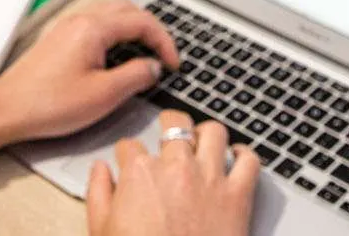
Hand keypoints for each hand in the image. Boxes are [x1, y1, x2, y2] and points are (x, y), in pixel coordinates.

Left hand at [0, 0, 181, 147]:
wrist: (7, 110)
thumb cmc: (48, 104)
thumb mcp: (103, 95)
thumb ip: (135, 76)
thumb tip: (153, 67)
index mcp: (93, 29)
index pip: (142, 22)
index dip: (164, 42)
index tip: (172, 63)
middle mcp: (80, 20)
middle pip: (127, 10)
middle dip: (151, 29)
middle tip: (163, 53)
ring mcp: (67, 27)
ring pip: (111, 14)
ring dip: (133, 29)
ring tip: (146, 53)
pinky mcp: (60, 39)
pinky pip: (96, 25)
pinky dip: (115, 34)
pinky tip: (117, 56)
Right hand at [86, 110, 259, 235]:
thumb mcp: (101, 229)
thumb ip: (98, 193)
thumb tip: (99, 170)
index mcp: (140, 174)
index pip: (130, 145)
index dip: (129, 152)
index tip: (131, 159)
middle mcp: (176, 167)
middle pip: (175, 124)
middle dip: (169, 123)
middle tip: (169, 130)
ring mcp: (210, 178)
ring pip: (214, 132)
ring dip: (206, 133)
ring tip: (202, 139)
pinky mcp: (238, 195)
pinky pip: (250, 161)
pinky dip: (245, 155)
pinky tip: (237, 158)